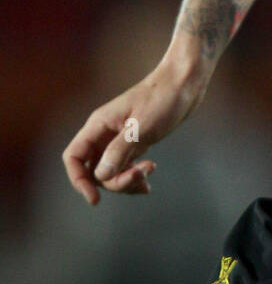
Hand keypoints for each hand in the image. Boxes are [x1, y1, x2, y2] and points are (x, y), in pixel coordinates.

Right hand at [61, 57, 209, 204]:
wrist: (186, 83)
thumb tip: (101, 176)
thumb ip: (120, 150)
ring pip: (111, 172)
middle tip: (140, 176)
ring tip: (150, 171)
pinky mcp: (134, 142)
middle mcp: (105, 132)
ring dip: (127, 180)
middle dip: (115, 181)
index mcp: (99, 124)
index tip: (95, 200)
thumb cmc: (164, 98)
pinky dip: (134, 176)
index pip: (74, 156)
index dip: (79, 180)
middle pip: (94, 170)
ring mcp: (119, 138)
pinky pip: (125, 167)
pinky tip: (149, 177)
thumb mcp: (143, 126)